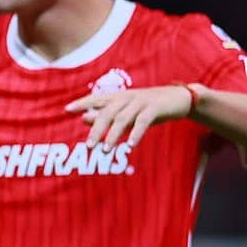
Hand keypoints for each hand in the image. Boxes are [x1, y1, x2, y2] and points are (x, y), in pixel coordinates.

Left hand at [66, 84, 195, 149]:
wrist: (180, 98)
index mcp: (118, 97)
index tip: (66, 109)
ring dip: (113, 134)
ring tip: (105, 149)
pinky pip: (143, 121)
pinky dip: (136, 133)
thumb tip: (83, 118)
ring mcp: (141, 101)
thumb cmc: (148, 107)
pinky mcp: (155, 107)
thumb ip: (107, 115)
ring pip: (123, 118)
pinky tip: (130, 145)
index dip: (82, 102)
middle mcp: (127, 97)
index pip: (96, 98)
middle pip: (107, 112)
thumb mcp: (126, 111)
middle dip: (97, 128)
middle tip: (89, 145)